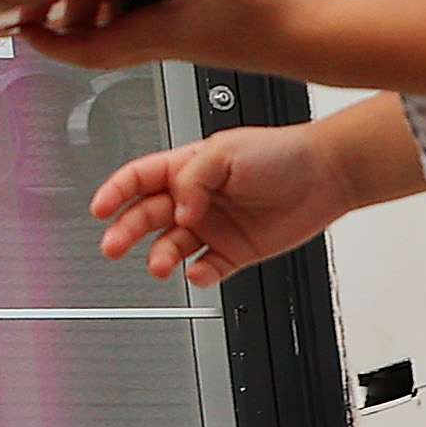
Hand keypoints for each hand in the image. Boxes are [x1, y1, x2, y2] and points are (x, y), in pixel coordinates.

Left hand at [22, 0, 314, 78]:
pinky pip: (150, 16)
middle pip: (96, 39)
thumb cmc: (268, 18)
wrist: (313, 39)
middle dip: (64, 23)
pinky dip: (133, 1)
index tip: (18, 30)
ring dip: (98, 10)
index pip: (83, 49)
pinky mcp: (201, 23)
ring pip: (122, 27)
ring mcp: (180, 33)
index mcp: (152, 35)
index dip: (47, 42)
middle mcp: (160, 38)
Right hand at [90, 117, 362, 285]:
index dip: (115, 192)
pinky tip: (198, 272)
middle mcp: (194, 199)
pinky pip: (208, 269)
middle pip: (146, 216)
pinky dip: (199, 275)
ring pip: (171, 247)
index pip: (138, 179)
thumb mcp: (226, 151)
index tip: (99, 208)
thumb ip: (193, 178)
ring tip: (160, 264)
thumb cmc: (280, 153)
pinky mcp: (235, 252)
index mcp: (185, 168)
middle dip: (126, 231)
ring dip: (159, 256)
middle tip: (113, 244)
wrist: (326, 176)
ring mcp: (213, 227)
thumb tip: (180, 210)